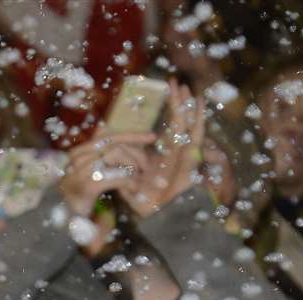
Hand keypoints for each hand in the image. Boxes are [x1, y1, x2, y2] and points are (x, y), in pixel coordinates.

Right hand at [59, 132, 151, 216]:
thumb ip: (103, 157)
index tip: (152, 137)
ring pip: (117, 155)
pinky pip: (118, 175)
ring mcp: (80, 172)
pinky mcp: (87, 186)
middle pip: (116, 145)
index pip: (109, 137)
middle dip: (137, 155)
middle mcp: (77, 159)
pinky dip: (130, 181)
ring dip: (133, 167)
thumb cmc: (81, 199)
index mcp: (79, 153)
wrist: (67, 222)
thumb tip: (120, 136)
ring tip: (137, 181)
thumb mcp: (92, 173)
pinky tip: (132, 190)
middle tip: (146, 170)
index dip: (132, 135)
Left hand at [118, 82, 205, 218]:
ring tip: (185, 87)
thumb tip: (103, 136)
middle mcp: (177, 151)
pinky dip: (198, 117)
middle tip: (176, 81)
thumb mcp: (126, 175)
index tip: (167, 89)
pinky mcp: (192, 157)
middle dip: (178, 101)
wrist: (158, 215)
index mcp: (165, 153)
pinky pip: (197, 134)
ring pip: (188, 124)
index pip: (169, 126)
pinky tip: (198, 101)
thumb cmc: (142, 199)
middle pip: (179, 120)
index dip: (170, 108)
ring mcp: (185, 153)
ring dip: (186, 105)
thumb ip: (117, 158)